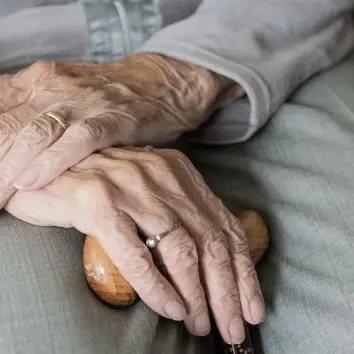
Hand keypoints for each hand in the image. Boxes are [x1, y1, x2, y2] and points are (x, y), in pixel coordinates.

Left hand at [0, 54, 242, 206]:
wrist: (158, 84)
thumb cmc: (108, 96)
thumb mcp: (64, 95)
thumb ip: (34, 113)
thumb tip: (8, 141)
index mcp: (38, 82)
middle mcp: (54, 89)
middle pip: (7, 128)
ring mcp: (84, 103)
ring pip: (36, 136)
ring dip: (9, 170)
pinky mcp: (112, 118)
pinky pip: (78, 140)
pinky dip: (53, 161)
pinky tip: (32, 182)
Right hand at [5, 147, 263, 343]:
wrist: (46, 170)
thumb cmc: (101, 190)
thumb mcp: (150, 195)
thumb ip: (180, 215)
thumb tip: (212, 260)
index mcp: (178, 172)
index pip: (224, 226)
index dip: (243, 271)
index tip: (252, 307)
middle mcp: (160, 175)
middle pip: (209, 241)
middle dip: (227, 291)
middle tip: (232, 328)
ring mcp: (130, 187)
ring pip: (180, 248)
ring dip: (196, 294)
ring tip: (201, 324)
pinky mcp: (98, 203)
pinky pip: (136, 254)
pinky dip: (156, 286)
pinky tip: (169, 309)